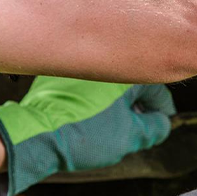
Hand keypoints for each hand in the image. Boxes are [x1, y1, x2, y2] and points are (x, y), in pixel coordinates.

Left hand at [0, 76, 174, 195]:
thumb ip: (154, 127)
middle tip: (133, 129)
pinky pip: (85, 84)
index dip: (160, 112)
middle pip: (131, 84)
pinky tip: (87, 118)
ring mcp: (77, 65)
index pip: (156, 89)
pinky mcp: (57, 73)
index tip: (157, 125)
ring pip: (107, 83)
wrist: (36, 134)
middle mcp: (102, 58)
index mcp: (125, 70)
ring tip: (108, 126)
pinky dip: (91, 98)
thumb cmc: (85, 134)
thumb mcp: (130, 136)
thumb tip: (160, 122)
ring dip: (113, 102)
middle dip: (135, 107)